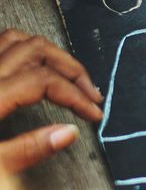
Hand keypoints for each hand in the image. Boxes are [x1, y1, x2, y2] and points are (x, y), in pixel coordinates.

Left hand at [0, 29, 103, 171]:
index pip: (45, 81)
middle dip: (72, 68)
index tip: (92, 112)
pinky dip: (22, 49)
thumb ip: (25, 150)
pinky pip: (0, 45)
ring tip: (66, 73)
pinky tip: (31, 65)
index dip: (76, 95)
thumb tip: (68, 133)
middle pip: (38, 50)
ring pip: (17, 39)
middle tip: (89, 91)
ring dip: (49, 53)